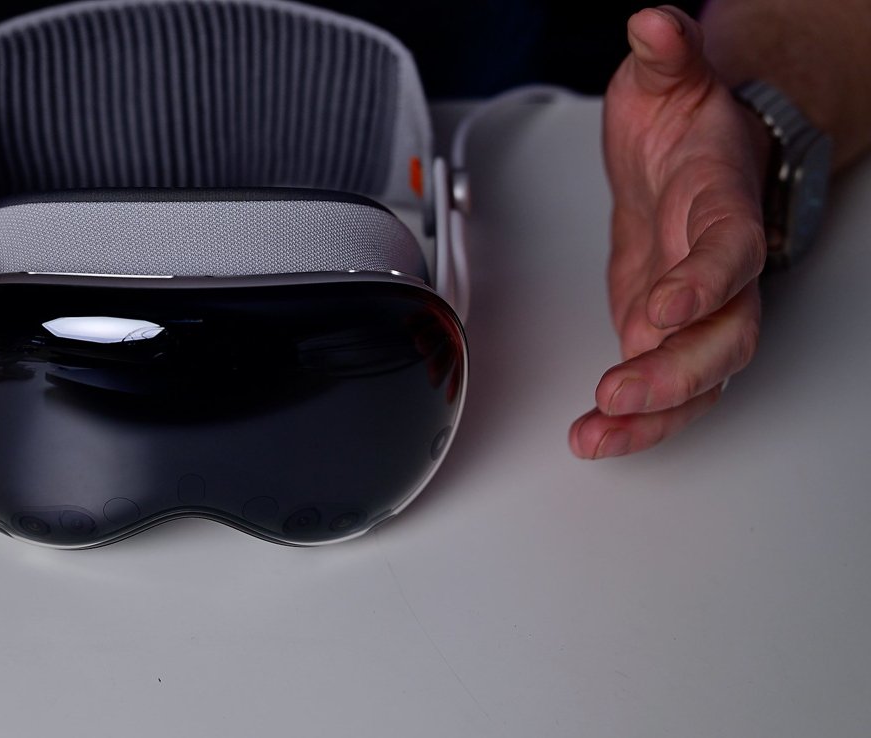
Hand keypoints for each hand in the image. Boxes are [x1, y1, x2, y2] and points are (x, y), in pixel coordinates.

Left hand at [570, 6, 769, 457]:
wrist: (692, 154)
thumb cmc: (686, 125)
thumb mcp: (668, 79)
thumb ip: (666, 56)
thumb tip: (654, 21)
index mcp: (720, 205)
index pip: (728, 249)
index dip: (706, 281)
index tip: (668, 307)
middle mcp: (718, 267)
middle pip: (725, 335)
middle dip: (676, 372)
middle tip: (619, 395)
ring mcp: (694, 307)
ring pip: (700, 377)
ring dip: (654, 415)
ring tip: (597, 439)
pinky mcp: (663, 330)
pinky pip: (664, 386)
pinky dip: (634, 419)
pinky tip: (595, 437)